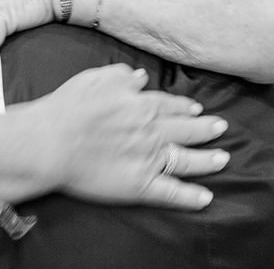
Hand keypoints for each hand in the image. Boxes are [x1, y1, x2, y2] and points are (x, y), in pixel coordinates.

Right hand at [23, 64, 228, 210]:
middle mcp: (151, 131)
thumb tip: (142, 77)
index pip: (171, 105)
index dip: (185, 107)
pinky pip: (171, 193)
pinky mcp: (140, 185)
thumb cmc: (68, 107)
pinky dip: (190, 197)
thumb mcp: (96, 78)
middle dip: (206, 129)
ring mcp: (149, 159)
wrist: (50, 142)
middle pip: (186, 130)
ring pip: (186, 160)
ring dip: (207, 160)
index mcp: (141, 105)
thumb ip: (122, 75)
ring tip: (223, 160)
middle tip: (221, 128)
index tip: (197, 109)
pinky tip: (206, 199)